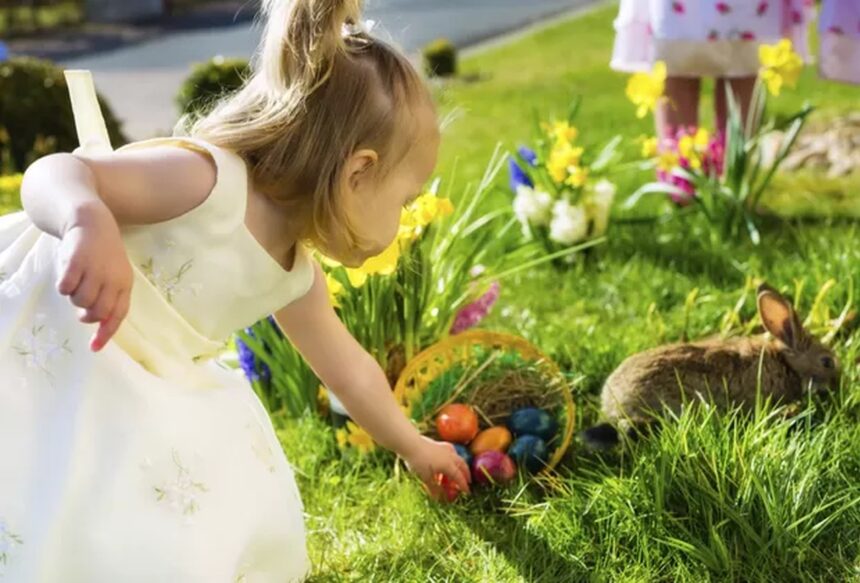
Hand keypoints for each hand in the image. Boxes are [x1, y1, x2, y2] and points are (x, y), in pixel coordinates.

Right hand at [56, 210, 131, 351]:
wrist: (92, 223)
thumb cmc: (102, 255)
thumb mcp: (113, 276)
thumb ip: (108, 298)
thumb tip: (96, 324)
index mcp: (125, 284)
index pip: (118, 314)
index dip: (106, 333)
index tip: (94, 348)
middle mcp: (113, 279)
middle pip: (98, 312)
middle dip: (86, 314)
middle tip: (81, 306)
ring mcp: (95, 270)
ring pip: (80, 301)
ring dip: (74, 298)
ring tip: (77, 283)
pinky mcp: (76, 262)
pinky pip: (66, 288)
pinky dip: (63, 286)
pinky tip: (67, 275)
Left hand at [402, 436, 470, 501]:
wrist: (410, 444)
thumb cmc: (418, 462)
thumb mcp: (425, 478)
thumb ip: (433, 488)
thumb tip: (438, 499)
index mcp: (448, 465)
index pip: (459, 477)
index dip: (464, 485)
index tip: (468, 492)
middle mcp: (450, 455)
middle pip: (462, 465)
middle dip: (466, 473)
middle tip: (468, 480)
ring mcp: (445, 448)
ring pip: (457, 456)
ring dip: (460, 464)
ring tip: (459, 469)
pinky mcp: (439, 443)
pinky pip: (451, 451)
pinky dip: (453, 457)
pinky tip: (448, 458)